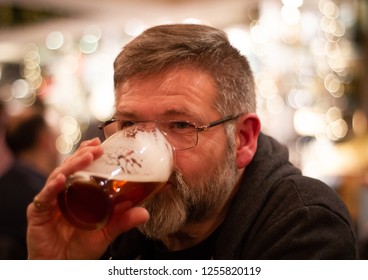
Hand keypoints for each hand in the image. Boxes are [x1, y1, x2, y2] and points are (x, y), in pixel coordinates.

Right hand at [26, 138, 148, 258]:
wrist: (61, 267)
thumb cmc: (80, 248)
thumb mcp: (106, 232)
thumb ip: (123, 221)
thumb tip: (145, 213)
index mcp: (77, 194)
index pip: (81, 168)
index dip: (88, 154)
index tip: (100, 143)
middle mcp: (63, 193)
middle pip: (70, 168)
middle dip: (83, 154)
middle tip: (97, 147)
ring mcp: (50, 202)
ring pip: (59, 176)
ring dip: (73, 165)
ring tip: (87, 156)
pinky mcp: (38, 213)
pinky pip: (45, 197)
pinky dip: (53, 187)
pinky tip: (61, 179)